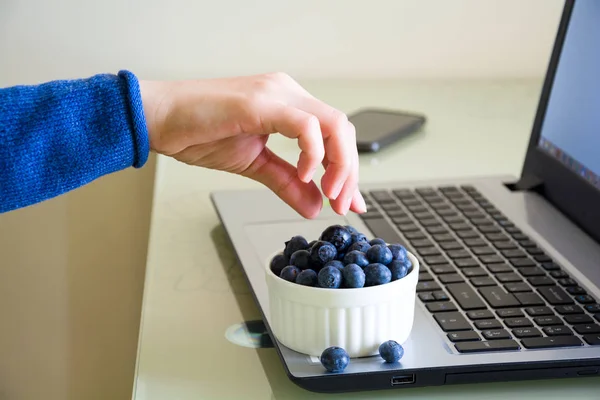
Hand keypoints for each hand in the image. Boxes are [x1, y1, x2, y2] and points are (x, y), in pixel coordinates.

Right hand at [139, 72, 365, 218]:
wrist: (158, 120)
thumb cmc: (198, 133)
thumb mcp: (254, 165)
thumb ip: (286, 184)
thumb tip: (313, 206)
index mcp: (289, 105)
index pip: (335, 134)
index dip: (348, 169)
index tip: (349, 202)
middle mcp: (288, 93)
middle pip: (342, 129)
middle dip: (350, 172)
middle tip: (344, 204)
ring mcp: (276, 94)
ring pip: (333, 124)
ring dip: (339, 164)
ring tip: (330, 195)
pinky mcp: (260, 102)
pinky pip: (304, 125)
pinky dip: (312, 153)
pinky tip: (303, 174)